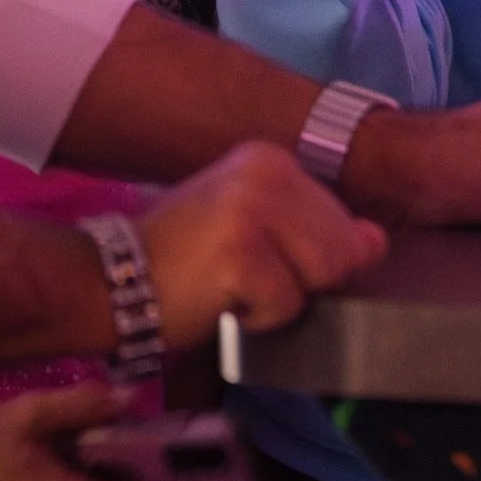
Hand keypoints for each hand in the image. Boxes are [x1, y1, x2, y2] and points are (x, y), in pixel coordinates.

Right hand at [138, 141, 384, 344]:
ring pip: (324, 276)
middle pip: (342, 251)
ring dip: (282, 299)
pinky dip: (255, 320)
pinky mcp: (241, 253)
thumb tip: (376, 242)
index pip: (342, 221)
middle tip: (242, 276)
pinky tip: (217, 300)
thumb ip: (316, 230)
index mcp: (272, 159)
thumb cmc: (180, 262)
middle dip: (301, 281)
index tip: (253, 257)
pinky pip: (288, 307)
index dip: (308, 258)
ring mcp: (253, 209)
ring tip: (234, 286)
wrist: (104, 281)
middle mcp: (268, 172)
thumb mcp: (255, 229)